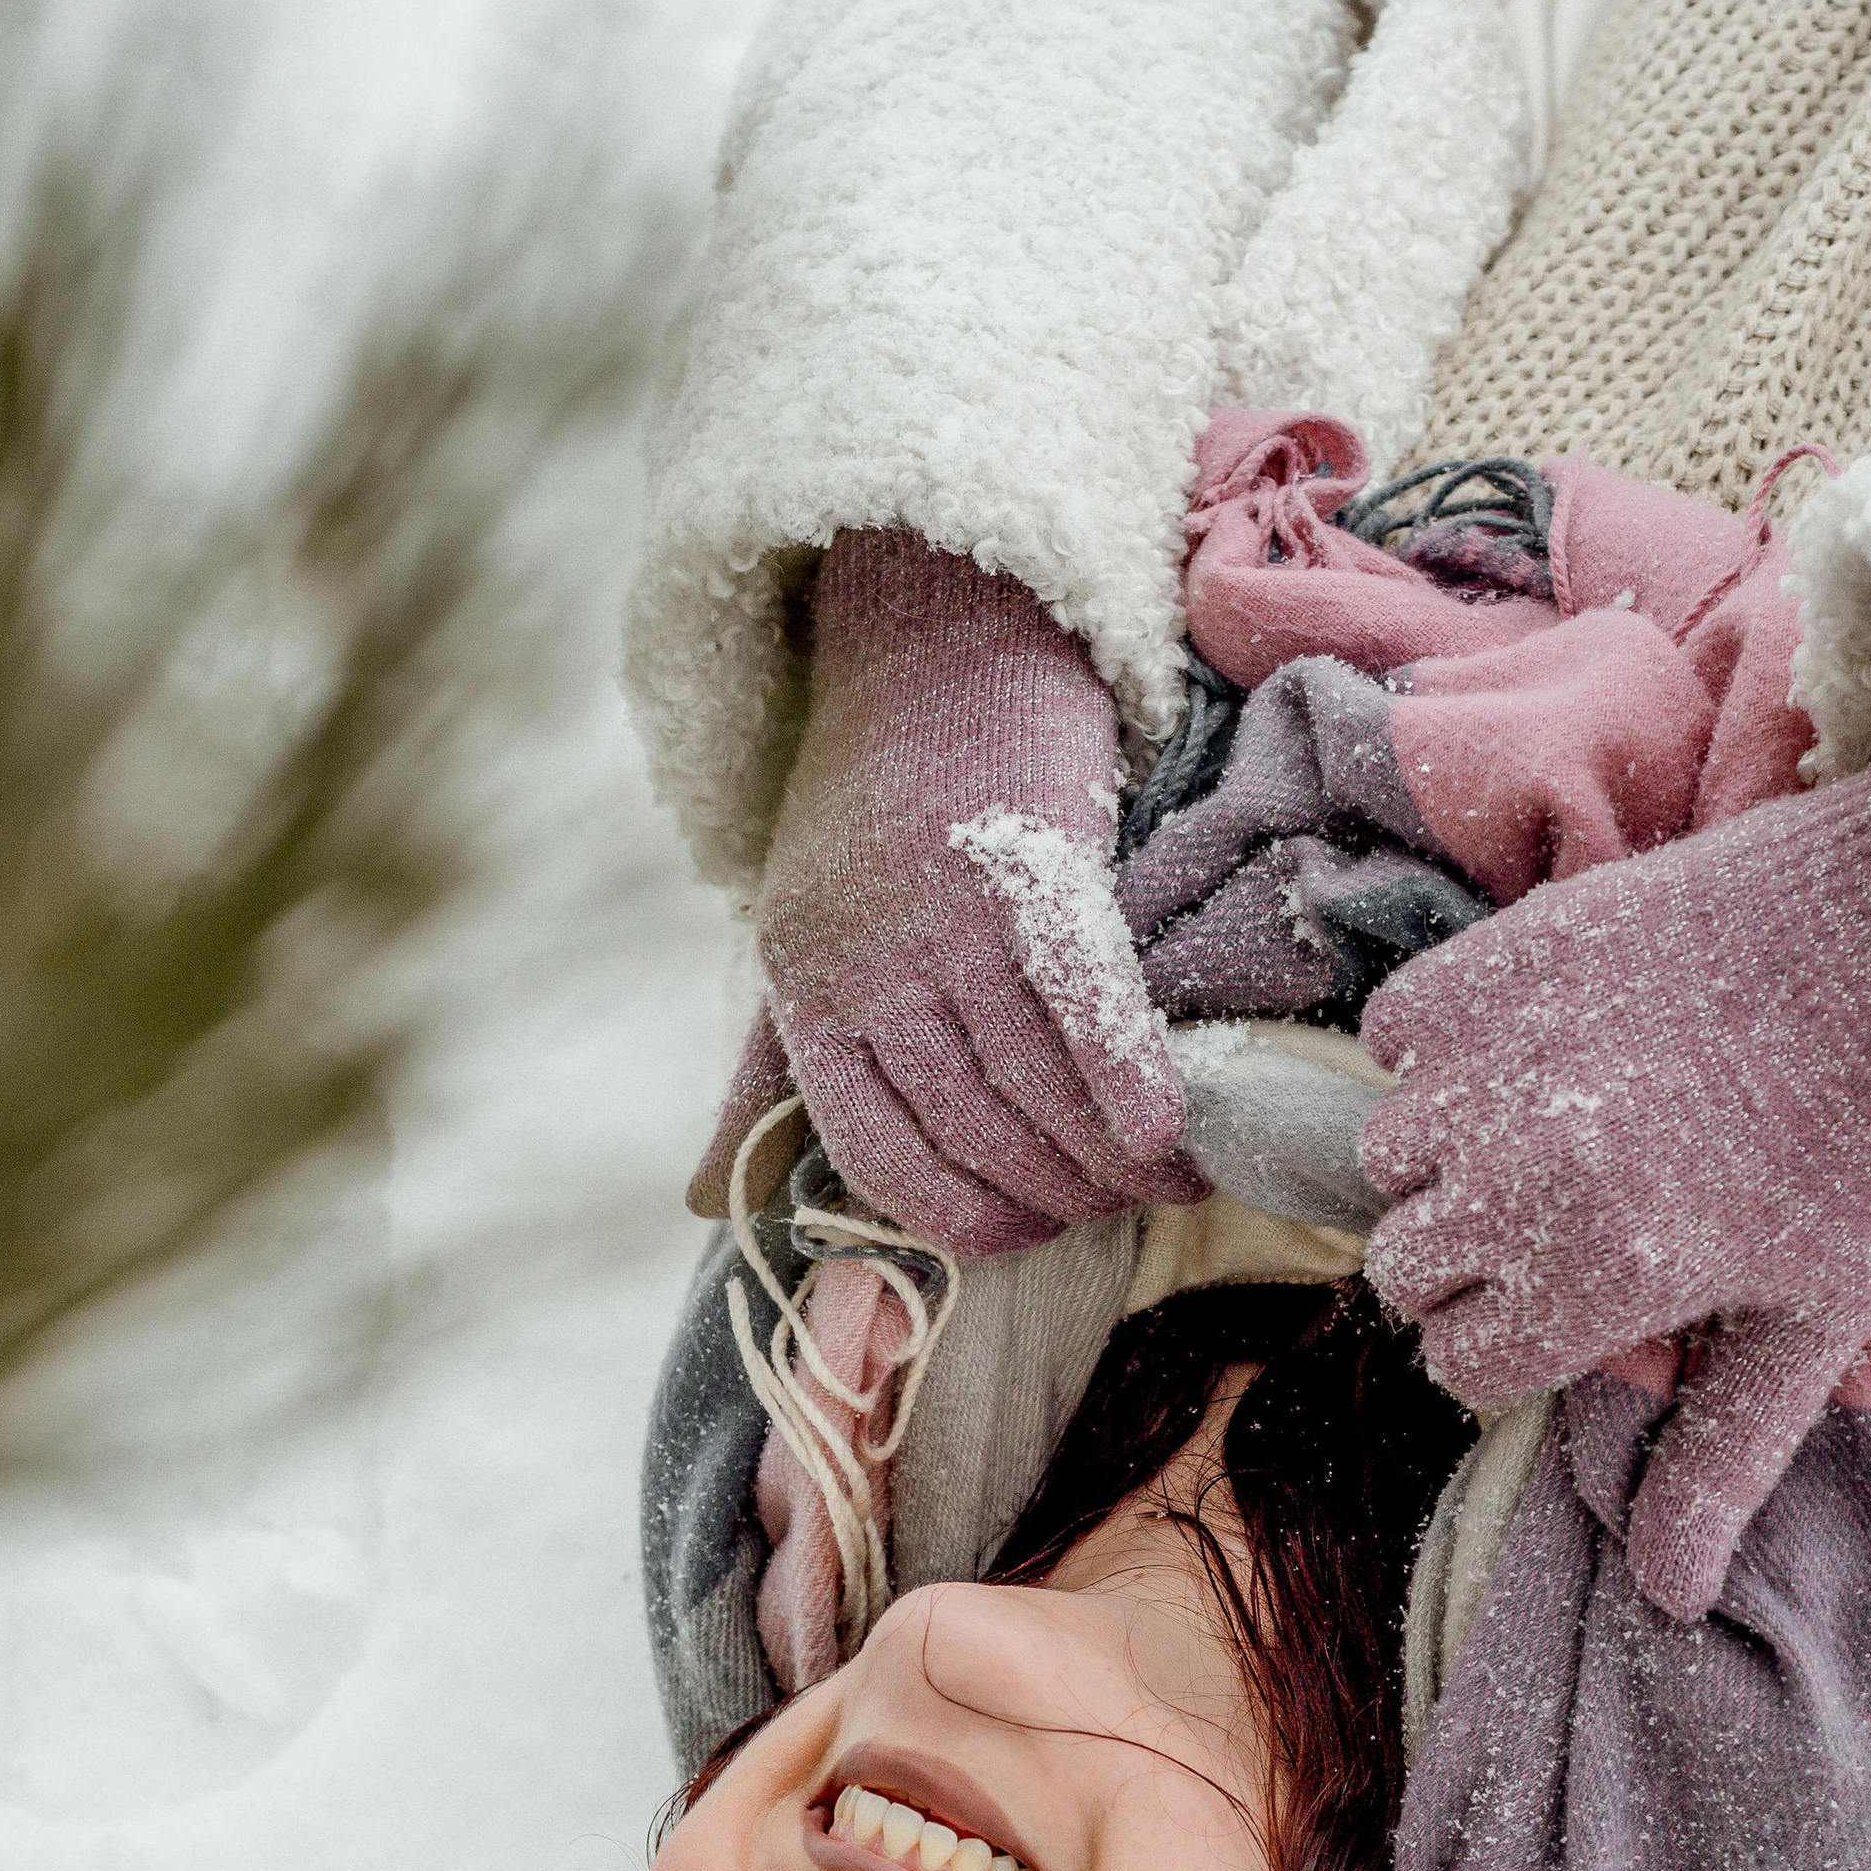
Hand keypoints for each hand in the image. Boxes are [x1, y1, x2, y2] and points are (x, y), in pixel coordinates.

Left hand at [755, 531, 1201, 1253]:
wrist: (935, 634)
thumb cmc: (875, 808)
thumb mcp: (799, 939)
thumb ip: (764, 1072)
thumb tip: (700, 1200)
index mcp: (804, 992)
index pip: (880, 1158)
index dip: (969, 1219)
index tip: (1035, 1237)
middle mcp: (865, 962)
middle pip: (976, 1131)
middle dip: (1062, 1194)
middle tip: (1123, 1209)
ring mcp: (943, 913)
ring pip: (1036, 1086)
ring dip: (1110, 1159)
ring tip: (1170, 1180)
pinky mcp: (1025, 861)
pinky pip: (1085, 1005)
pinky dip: (1129, 1083)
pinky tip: (1166, 1137)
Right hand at [1359, 755, 1870, 1616]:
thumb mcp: (1818, 1320)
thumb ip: (1723, 1456)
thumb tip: (1670, 1600)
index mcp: (1606, 1278)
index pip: (1461, 1365)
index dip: (1508, 1348)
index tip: (1559, 1309)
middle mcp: (1527, 1177)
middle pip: (1406, 1268)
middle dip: (1466, 1263)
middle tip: (1551, 1224)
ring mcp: (1498, 1064)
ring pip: (1387, 1154)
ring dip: (1444, 1153)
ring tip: (1542, 1130)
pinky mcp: (1491, 961)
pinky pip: (1391, 1034)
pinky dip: (1432, 1045)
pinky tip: (1527, 1046)